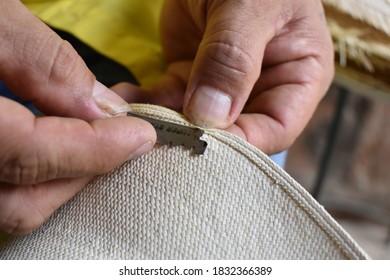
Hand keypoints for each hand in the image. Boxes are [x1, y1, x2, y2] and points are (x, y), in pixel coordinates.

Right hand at [0, 0, 155, 234]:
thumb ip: (45, 63)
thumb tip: (104, 107)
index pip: (31, 156)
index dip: (96, 150)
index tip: (141, 136)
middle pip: (20, 203)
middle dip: (81, 175)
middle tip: (119, 143)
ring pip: (8, 209)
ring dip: (59, 183)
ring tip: (90, 146)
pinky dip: (32, 180)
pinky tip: (53, 148)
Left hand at [120, 0, 333, 153]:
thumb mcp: (250, 7)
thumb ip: (233, 59)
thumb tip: (209, 115)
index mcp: (297, 77)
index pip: (276, 128)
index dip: (243, 142)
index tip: (203, 141)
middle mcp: (261, 89)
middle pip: (234, 132)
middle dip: (198, 137)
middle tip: (161, 138)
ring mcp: (222, 86)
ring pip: (195, 122)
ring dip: (164, 123)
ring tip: (133, 121)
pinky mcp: (190, 77)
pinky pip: (168, 100)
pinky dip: (146, 103)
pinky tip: (125, 101)